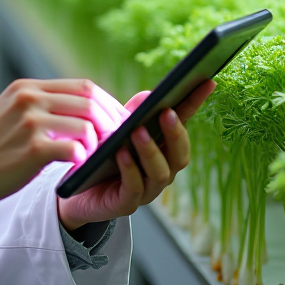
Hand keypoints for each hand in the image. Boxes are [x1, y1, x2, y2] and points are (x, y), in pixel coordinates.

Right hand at [0, 78, 128, 216]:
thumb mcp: (11, 115)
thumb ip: (42, 108)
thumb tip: (85, 112)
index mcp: (26, 88)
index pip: (82, 85)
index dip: (107, 102)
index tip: (119, 120)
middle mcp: (28, 98)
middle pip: (89, 100)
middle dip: (113, 121)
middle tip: (121, 140)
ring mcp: (29, 122)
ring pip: (87, 124)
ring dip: (99, 143)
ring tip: (97, 158)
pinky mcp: (32, 149)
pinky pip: (75, 149)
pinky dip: (84, 159)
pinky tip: (80, 169)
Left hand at [57, 79, 215, 231]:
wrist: (77, 191)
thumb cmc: (102, 156)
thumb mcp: (117, 130)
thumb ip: (133, 115)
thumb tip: (149, 95)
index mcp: (163, 149)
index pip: (183, 124)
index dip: (195, 104)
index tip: (206, 81)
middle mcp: (162, 170)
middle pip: (179, 155)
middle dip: (175, 133)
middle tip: (166, 112)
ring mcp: (147, 189)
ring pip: (160, 173)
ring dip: (151, 151)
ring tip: (138, 131)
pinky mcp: (127, 203)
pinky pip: (134, 188)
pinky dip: (130, 170)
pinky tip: (121, 154)